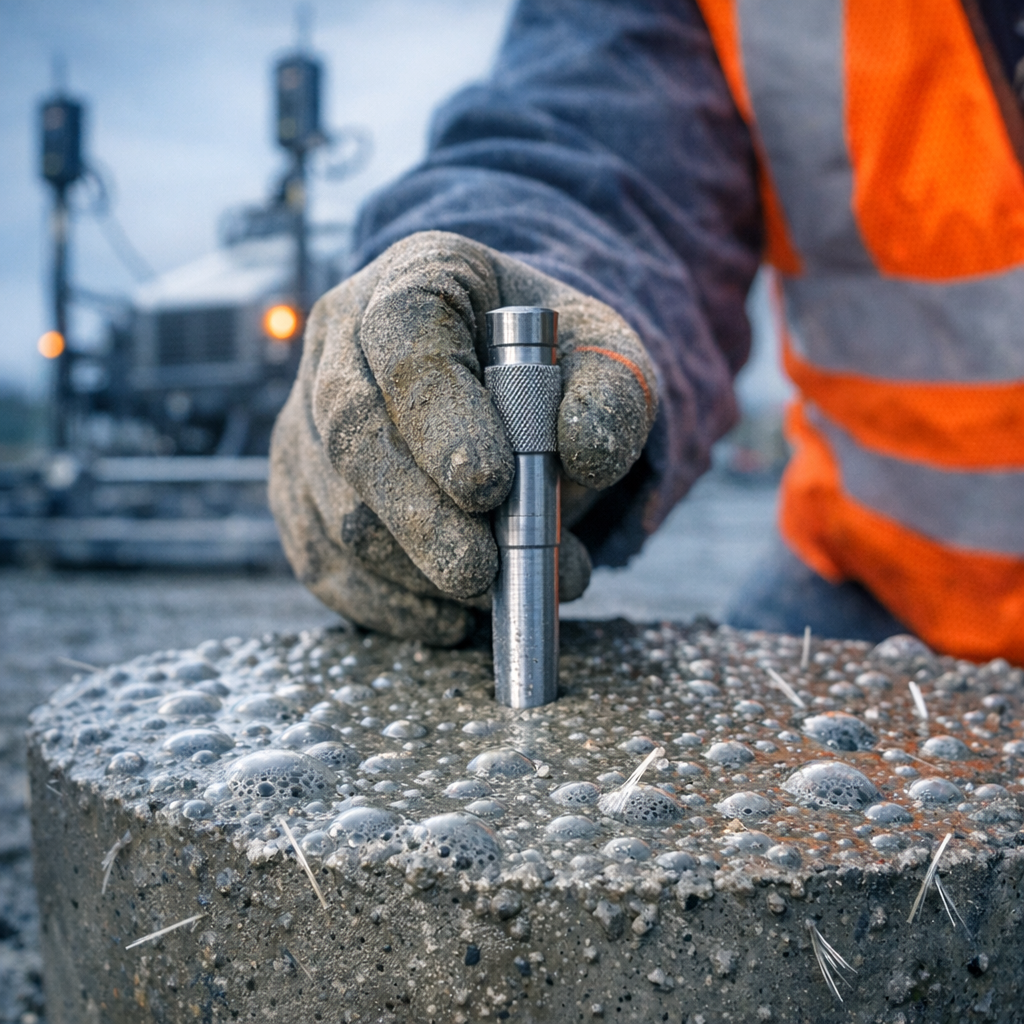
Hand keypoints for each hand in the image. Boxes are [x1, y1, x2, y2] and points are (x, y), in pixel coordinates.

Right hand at [269, 231, 656, 643]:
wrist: (511, 381)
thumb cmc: (553, 362)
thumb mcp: (607, 355)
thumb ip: (613, 394)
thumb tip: (585, 456)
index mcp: (417, 278)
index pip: (404, 337)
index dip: (439, 416)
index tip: (490, 484)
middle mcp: (342, 340)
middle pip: (353, 432)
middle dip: (420, 518)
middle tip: (485, 573)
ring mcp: (309, 414)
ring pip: (333, 506)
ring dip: (414, 568)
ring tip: (497, 593)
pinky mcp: (301, 484)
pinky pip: (319, 558)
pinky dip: (382, 603)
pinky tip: (448, 621)